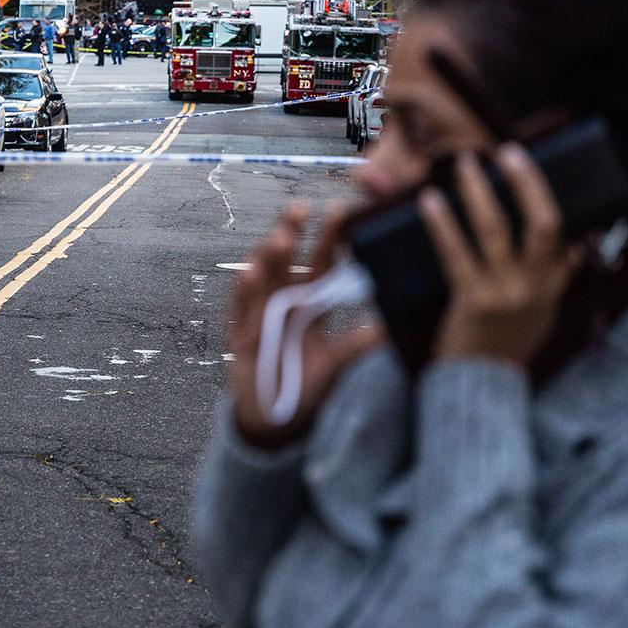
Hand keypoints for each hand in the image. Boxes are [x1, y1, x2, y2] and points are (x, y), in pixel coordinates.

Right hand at [227, 204, 383, 449]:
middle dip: (291, 231)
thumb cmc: (305, 388)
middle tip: (300, 206)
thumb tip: (387, 329)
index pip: (321, 263)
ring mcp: (258, 313)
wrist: (273, 421)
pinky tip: (250, 273)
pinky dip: (244, 290)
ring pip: (262, 275)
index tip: (340, 209)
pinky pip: (240, 307)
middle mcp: (282, 300)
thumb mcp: (334, 366)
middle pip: (287, 258)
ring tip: (280, 237)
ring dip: (268, 255)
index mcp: (309, 303)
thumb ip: (355, 346)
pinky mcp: (239, 332)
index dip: (329, 238)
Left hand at [420, 144, 584, 366]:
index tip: (531, 163)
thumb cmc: (508, 345)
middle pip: (540, 222)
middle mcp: (534, 286)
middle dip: (525, 182)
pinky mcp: (471, 301)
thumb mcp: (545, 312)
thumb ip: (558, 277)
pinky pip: (456, 253)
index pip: (565, 231)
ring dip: (479, 192)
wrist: (482, 385)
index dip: (550, 194)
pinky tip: (429, 202)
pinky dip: (443, 224)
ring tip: (465, 164)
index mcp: (553, 286)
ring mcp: (504, 292)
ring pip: (495, 230)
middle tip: (507, 151)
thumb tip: (576, 244)